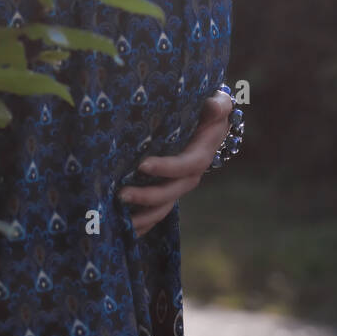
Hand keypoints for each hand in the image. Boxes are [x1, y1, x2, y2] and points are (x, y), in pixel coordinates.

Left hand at [118, 89, 232, 235]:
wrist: (210, 128)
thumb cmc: (210, 112)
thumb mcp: (218, 105)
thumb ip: (217, 106)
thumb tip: (214, 107)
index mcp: (200, 156)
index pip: (184, 166)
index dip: (166, 168)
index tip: (142, 164)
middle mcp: (190, 176)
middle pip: (170, 192)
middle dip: (146, 196)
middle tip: (121, 193)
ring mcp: (178, 187)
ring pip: (162, 208)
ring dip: (142, 215)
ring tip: (118, 215)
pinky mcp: (168, 192)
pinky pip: (157, 212)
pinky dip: (142, 223)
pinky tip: (124, 230)